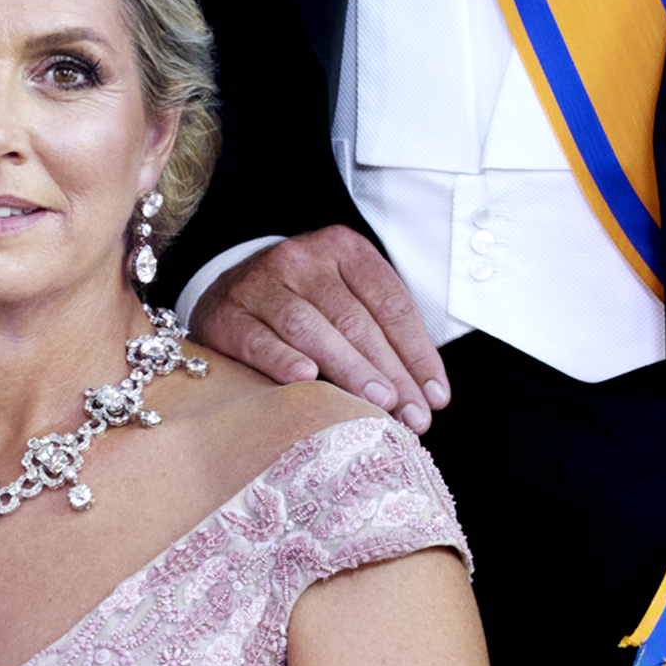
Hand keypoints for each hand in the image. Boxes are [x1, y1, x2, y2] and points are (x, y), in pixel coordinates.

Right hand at [189, 227, 448, 427]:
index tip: (437, 396)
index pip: (390, 303)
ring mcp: (260, 284)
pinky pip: (259, 339)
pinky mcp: (227, 314)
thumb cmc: (304, 301)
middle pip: (355, 320)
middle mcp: (302, 259)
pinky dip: (283, 360)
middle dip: (392, 373)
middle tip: (414, 415)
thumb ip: (383, 331)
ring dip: (349, 369)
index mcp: (343, 249)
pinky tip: (309, 382)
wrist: (228, 288)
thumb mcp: (347, 295)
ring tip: (379, 405)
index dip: (418, 352)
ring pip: (311, 329)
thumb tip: (428, 393)